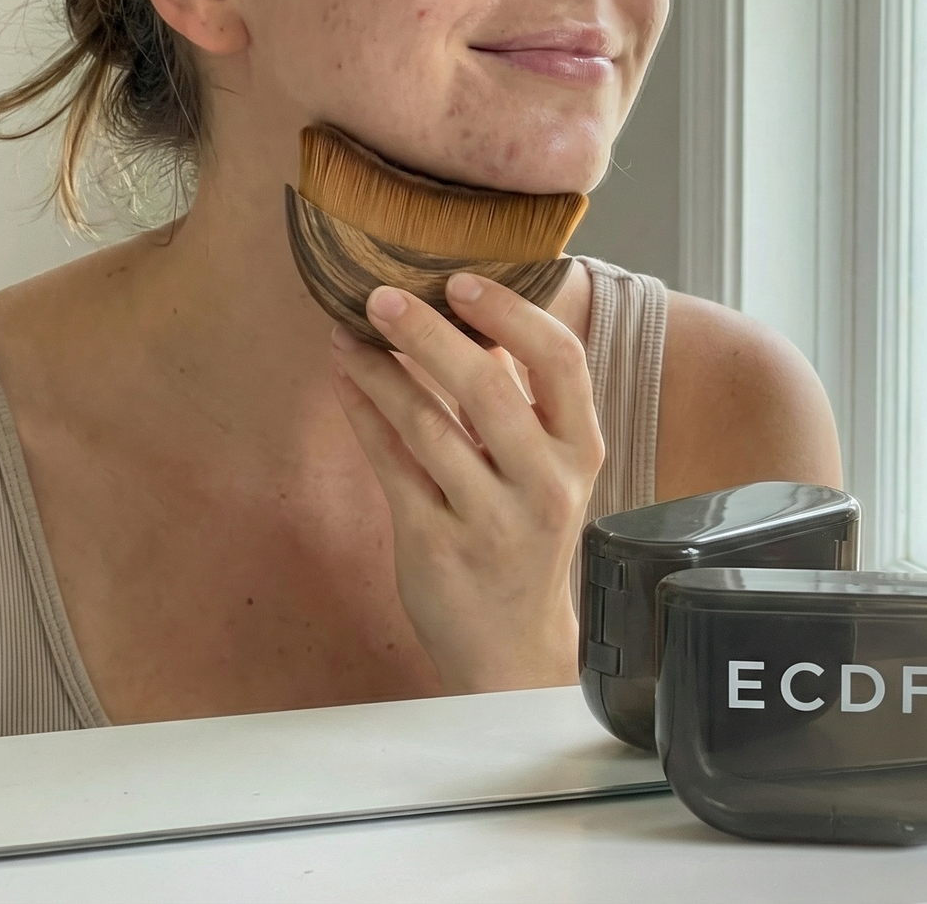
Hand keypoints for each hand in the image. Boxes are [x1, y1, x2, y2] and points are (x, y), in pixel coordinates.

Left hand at [328, 272, 603, 693]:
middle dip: (426, 333)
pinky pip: (391, 464)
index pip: (560, 359)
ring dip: (380, 370)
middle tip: (381, 294)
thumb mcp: (548, 465)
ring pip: (427, 424)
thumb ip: (520, 396)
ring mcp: (490, 519)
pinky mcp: (436, 545)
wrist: (512, 645)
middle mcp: (544, 483)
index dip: (510, 313)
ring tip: (347, 333)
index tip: (460, 280)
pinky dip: (364, 413)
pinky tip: (346, 379)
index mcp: (580, 450)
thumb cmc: (527, 533)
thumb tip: (469, 310)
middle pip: (486, 387)